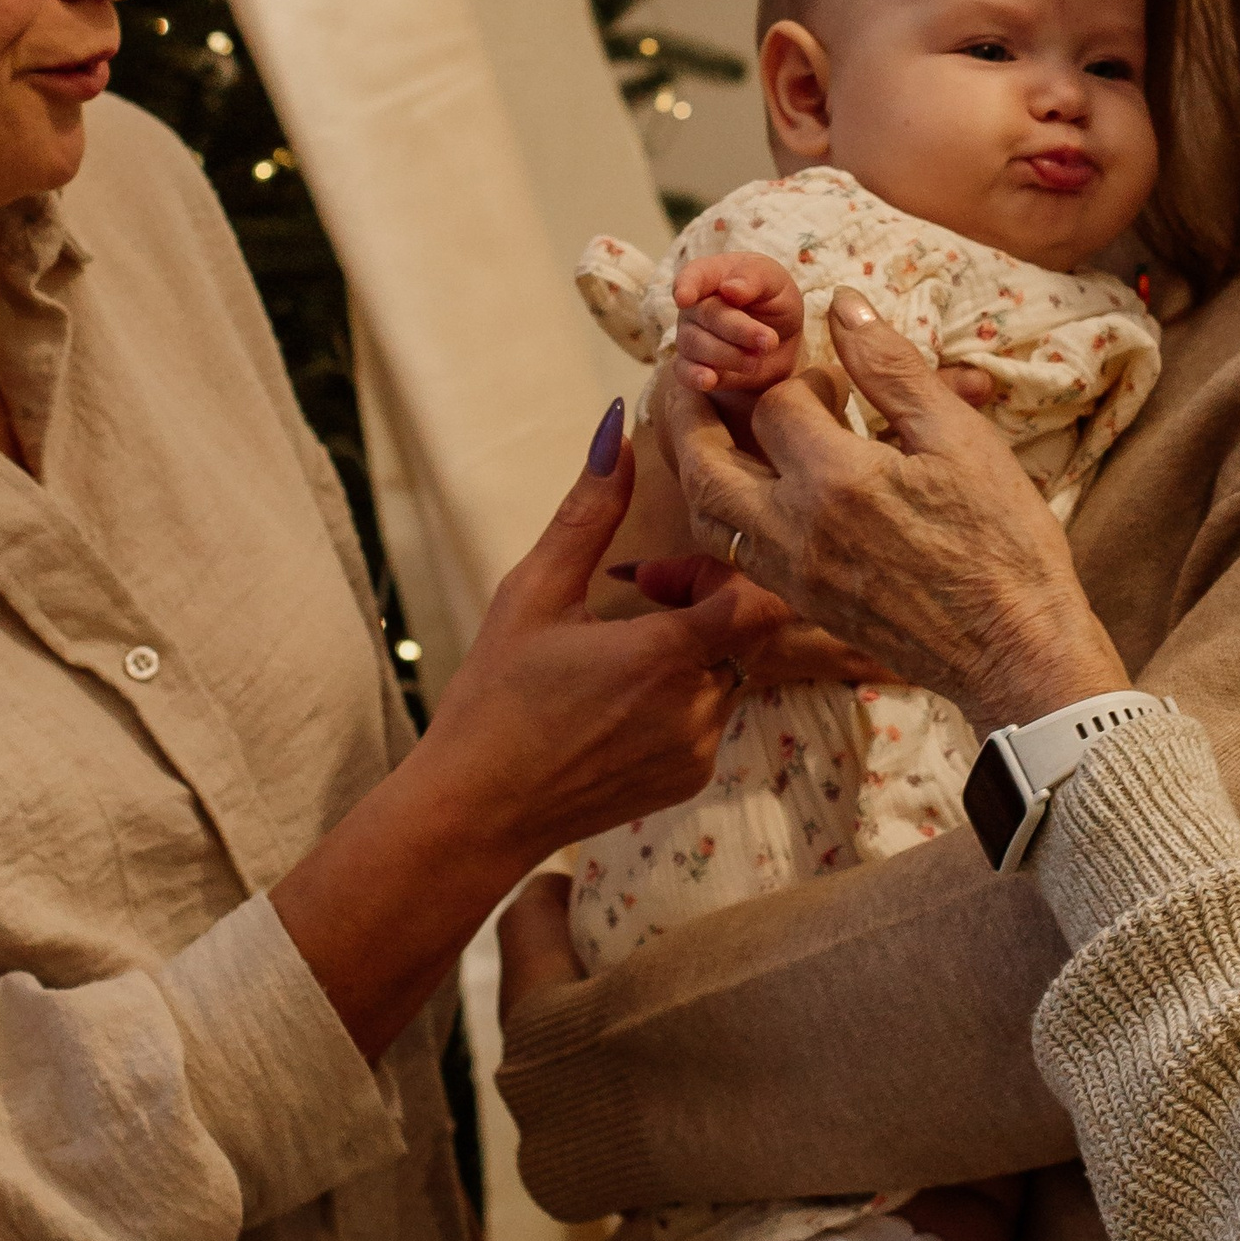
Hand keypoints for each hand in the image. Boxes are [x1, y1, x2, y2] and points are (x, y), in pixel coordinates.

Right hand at [273, 410, 791, 1059]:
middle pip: (751, 629)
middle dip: (706, 599)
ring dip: (695, 646)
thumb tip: (614, 427)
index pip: (763, 595)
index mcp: (668, 656)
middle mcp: (700, 708)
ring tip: (620, 648)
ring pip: (735, 671)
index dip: (724, 568)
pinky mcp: (691, 779)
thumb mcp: (533, 592)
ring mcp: (700, 751)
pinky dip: (684, 692)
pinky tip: (618, 697)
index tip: (663, 571)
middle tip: (641, 596)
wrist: (476, 813)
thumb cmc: (495, 698)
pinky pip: (714, 716)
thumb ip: (588, 511)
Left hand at [658, 294, 1127, 733]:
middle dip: (690, 414)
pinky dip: (728, 510)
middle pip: (703, 466)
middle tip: (691, 376)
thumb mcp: (959, 439)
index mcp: (837, 480)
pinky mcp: (803, 605)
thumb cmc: (1003, 541)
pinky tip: (757, 487)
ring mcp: (793, 575)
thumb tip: (843, 305)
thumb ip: (893, 369)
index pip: (779, 405)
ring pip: (708, 517)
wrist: (1017, 651)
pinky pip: (736, 553)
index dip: (805, 378)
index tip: (838, 382)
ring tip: (713, 428)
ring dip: (700, 466)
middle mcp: (796, 530)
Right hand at [672, 250, 803, 400]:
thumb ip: (754, 277)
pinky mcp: (692, 366)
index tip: (685, 298)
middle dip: (737, 329)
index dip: (687, 286)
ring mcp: (690, 336)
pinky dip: (695, 376)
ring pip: (696, 345)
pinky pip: (684, 372)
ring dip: (728, 355)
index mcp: (711, 275)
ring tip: (756, 361)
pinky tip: (709, 380)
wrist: (780, 340)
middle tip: (768, 341)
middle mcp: (694, 305)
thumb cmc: (773, 300)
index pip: (693, 276)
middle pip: (705, 315)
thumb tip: (730, 289)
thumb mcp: (774, 281)